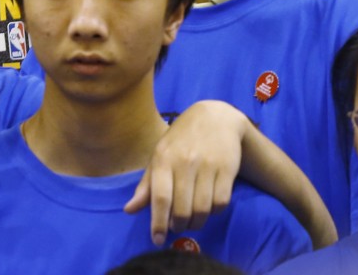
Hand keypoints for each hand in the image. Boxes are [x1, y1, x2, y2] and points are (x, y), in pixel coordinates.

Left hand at [125, 101, 245, 244]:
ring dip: (196, 223)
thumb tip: (129, 210)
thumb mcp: (159, 156)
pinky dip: (214, 212)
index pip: (160, 197)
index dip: (157, 222)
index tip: (157, 239)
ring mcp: (208, 165)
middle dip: (178, 225)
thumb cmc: (181, 140)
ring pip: (203, 209)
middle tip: (177, 227)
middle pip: (182, 209)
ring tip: (191, 221)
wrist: (215, 117)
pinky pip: (221, 203)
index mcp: (164, 158)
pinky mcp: (228, 169)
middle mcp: (186, 162)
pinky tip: (208, 207)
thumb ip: (146, 185)